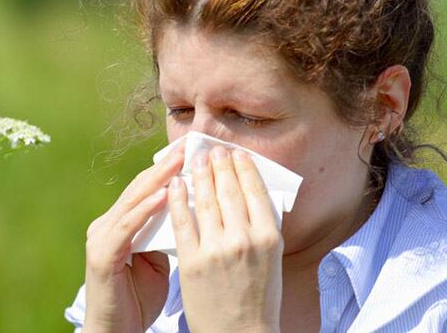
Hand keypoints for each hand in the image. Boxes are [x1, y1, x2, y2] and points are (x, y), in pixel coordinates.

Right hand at [82, 142, 183, 332]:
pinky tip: (163, 195)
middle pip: (140, 189)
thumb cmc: (139, 299)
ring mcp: (102, 238)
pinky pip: (126, 228)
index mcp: (121, 224)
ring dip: (158, 180)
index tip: (194, 153)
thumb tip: (194, 211)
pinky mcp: (102, 256)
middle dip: (165, 167)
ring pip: (132, 202)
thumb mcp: (158, 260)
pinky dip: (145, 210)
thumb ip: (166, 234)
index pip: (148, 190)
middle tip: (188, 147)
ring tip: (180, 162)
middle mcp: (107, 225)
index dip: (170, 171)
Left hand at [168, 145, 283, 332]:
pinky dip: (178, 199)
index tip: (235, 153)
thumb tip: (252, 192)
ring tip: (194, 160)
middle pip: (229, 190)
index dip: (243, 167)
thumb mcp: (272, 258)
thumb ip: (263, 226)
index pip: (255, 191)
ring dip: (199, 175)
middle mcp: (244, 240)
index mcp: (269, 237)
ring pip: (205, 201)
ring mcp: (217, 250)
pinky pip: (182, 221)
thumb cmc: (259, 296)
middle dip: (219, 165)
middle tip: (212, 149)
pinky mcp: (192, 261)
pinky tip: (174, 184)